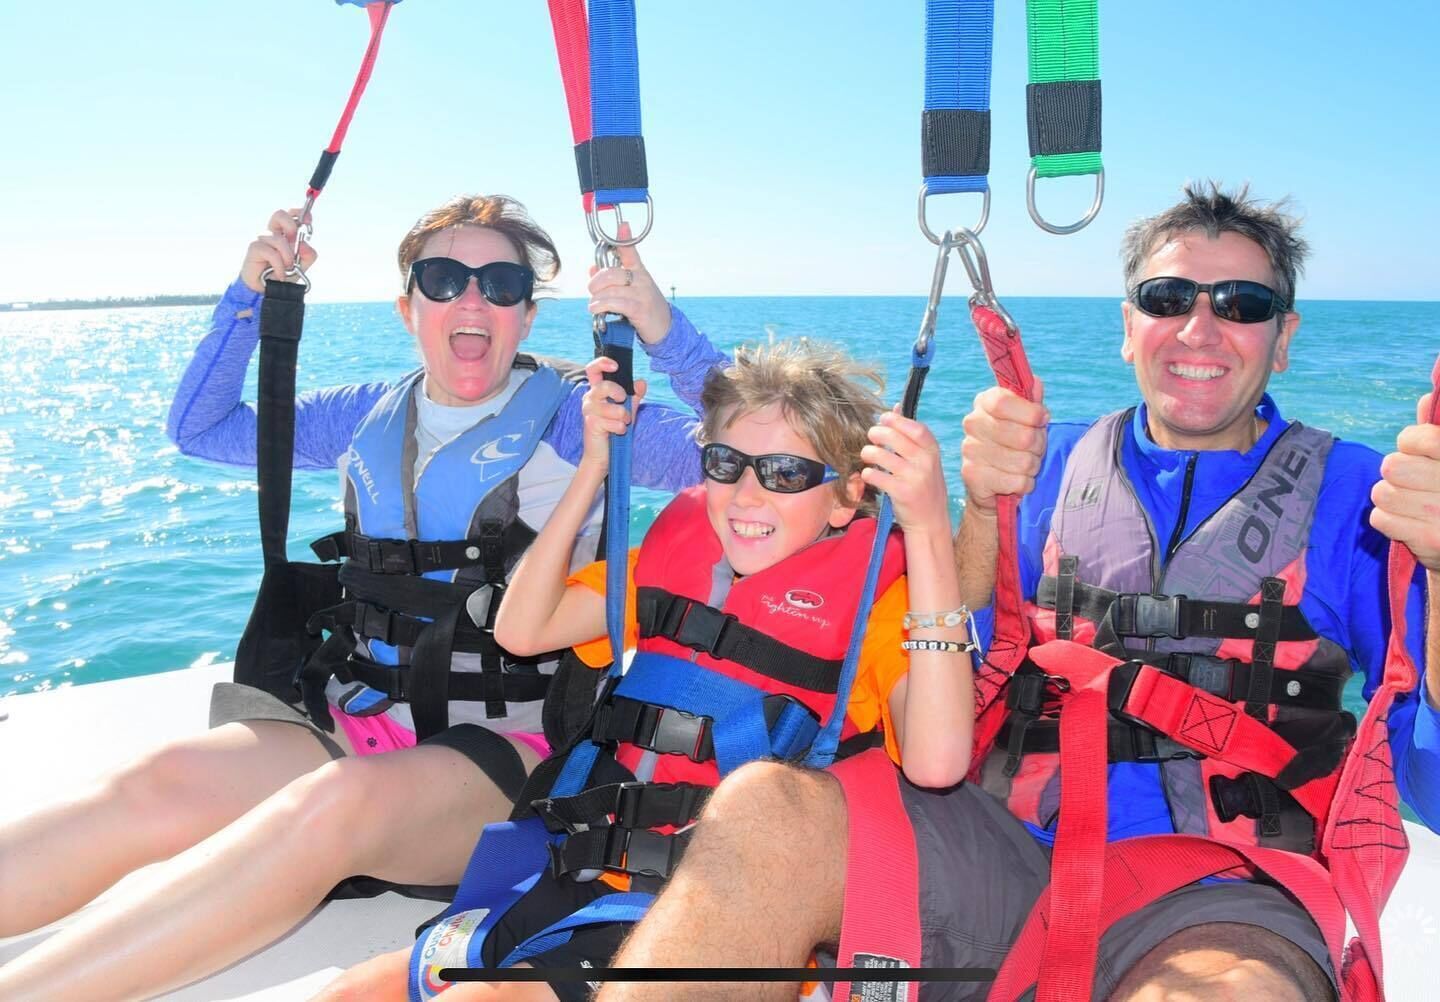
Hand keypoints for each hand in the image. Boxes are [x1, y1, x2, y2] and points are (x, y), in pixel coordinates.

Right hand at [240, 208, 317, 292]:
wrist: (267, 291)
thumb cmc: (283, 276)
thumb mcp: (301, 266)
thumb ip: (308, 255)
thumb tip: (306, 245)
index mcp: (285, 234)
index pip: (290, 215)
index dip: (299, 213)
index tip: (308, 219)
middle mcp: (273, 233)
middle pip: (279, 214)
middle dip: (291, 225)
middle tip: (294, 241)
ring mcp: (263, 239)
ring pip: (278, 239)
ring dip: (287, 256)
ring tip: (288, 269)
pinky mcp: (254, 248)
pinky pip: (271, 252)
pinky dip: (279, 265)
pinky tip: (280, 274)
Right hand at [580, 356, 647, 472]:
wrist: (603, 455)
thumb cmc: (614, 429)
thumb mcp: (628, 410)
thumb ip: (634, 396)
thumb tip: (641, 382)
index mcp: (597, 390)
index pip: (593, 369)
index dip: (603, 363)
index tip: (616, 366)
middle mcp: (590, 398)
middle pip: (604, 386)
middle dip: (619, 394)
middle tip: (624, 401)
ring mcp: (589, 411)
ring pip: (614, 408)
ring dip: (624, 417)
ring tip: (622, 423)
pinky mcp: (591, 424)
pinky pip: (613, 422)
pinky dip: (621, 428)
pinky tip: (618, 433)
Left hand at [587, 222, 669, 344]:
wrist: (665, 327)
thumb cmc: (643, 306)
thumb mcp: (629, 289)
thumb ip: (610, 279)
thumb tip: (592, 268)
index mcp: (638, 271)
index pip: (630, 251)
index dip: (625, 238)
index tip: (623, 225)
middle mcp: (641, 279)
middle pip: (611, 274)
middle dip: (596, 283)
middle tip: (592, 291)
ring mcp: (642, 294)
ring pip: (610, 290)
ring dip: (596, 299)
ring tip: (594, 305)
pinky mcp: (639, 309)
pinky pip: (615, 303)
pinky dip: (602, 306)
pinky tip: (596, 309)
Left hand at [861, 409, 951, 537]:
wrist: (930, 521)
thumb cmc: (925, 486)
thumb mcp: (926, 460)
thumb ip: (912, 436)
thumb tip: (896, 407)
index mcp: (932, 451)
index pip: (915, 427)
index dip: (896, 420)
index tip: (883, 418)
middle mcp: (926, 462)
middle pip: (894, 438)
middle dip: (877, 433)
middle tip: (871, 436)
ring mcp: (914, 478)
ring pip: (881, 455)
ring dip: (868, 452)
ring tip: (867, 455)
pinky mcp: (902, 493)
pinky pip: (876, 476)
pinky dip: (868, 473)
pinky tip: (869, 474)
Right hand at [958, 378, 1048, 515]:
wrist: (992, 481)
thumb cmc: (1014, 443)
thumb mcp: (1027, 419)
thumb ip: (1032, 402)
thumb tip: (1036, 384)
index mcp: (985, 402)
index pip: (1005, 402)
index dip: (1031, 414)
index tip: (1043, 419)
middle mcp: (972, 423)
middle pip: (1023, 436)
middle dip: (1038, 446)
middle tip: (1033, 448)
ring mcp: (970, 450)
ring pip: (1024, 462)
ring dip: (1032, 467)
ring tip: (1024, 465)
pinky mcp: (972, 476)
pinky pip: (1017, 482)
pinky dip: (1025, 484)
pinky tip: (1015, 481)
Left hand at [1371, 391, 1439, 571]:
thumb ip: (1435, 430)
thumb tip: (1427, 398)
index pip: (1419, 439)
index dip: (1410, 442)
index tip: (1419, 451)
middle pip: (1392, 466)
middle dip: (1398, 472)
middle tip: (1415, 481)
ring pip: (1382, 492)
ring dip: (1390, 497)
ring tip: (1411, 503)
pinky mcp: (1429, 540)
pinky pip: (1379, 517)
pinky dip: (1388, 519)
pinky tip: (1408, 522)